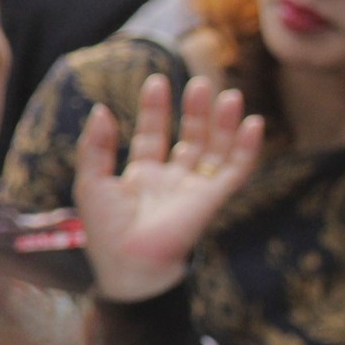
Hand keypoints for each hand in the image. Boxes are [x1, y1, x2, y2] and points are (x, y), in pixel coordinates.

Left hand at [75, 73, 263, 302]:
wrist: (130, 264)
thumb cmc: (106, 231)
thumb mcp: (91, 182)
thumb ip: (95, 146)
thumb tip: (102, 108)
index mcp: (142, 176)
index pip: (153, 134)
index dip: (154, 109)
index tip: (157, 81)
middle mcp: (171, 180)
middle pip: (190, 138)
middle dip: (195, 111)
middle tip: (200, 83)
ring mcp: (194, 189)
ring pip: (215, 149)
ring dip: (223, 123)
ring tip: (228, 95)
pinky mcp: (213, 198)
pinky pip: (236, 169)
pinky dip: (247, 147)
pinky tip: (253, 123)